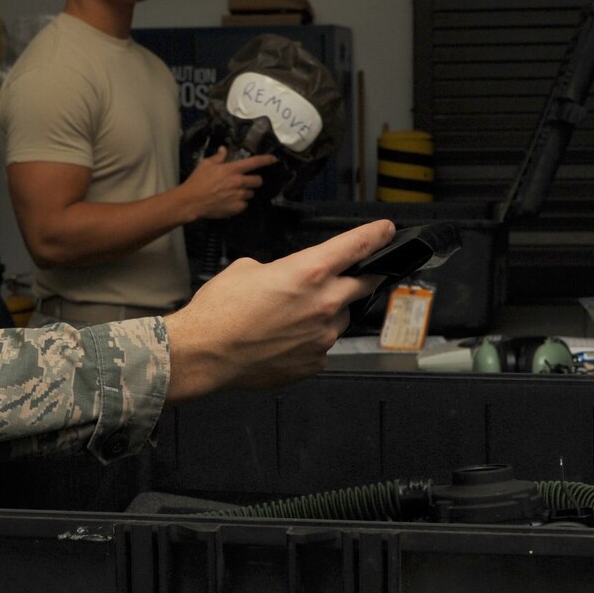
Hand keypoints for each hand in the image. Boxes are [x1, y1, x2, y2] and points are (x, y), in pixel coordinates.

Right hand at [164, 219, 395, 400]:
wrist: (206, 352)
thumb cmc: (220, 310)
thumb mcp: (246, 269)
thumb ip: (278, 269)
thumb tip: (284, 278)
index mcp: (309, 271)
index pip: (357, 246)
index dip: (377, 235)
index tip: (387, 230)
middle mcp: (324, 303)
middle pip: (364, 284)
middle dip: (363, 277)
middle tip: (354, 276)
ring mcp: (322, 336)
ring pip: (340, 318)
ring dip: (328, 313)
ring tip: (292, 317)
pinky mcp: (314, 362)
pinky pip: (322, 345)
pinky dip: (310, 340)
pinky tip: (283, 340)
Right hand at [181, 148, 277, 220]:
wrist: (191, 202)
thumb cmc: (197, 181)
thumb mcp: (205, 164)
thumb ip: (218, 157)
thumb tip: (224, 150)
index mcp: (232, 169)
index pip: (254, 162)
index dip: (266, 160)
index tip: (274, 159)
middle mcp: (239, 182)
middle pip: (258, 181)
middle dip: (254, 180)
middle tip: (245, 181)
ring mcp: (239, 196)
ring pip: (250, 193)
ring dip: (245, 192)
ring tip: (233, 193)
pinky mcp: (237, 208)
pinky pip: (244, 205)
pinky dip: (239, 203)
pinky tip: (229, 202)